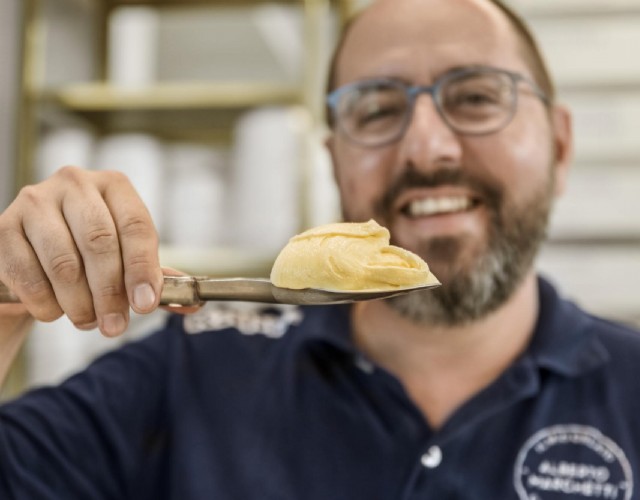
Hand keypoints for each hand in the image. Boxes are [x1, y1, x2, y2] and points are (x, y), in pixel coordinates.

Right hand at [0, 166, 163, 336]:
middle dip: (110, 292)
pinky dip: (46, 303)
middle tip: (115, 326)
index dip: (143, 269)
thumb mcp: (126, 260)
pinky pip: (28, 275)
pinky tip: (55, 312)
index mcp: (113, 186)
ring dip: (80, 303)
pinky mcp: (3, 227)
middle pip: (100, 242)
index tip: (146, 304)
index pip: (136, 225)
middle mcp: (75, 183)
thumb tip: (193, 305)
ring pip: (64, 262)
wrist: (33, 255)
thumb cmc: (89, 255)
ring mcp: (35, 201)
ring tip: (88, 321)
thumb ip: (156, 280)